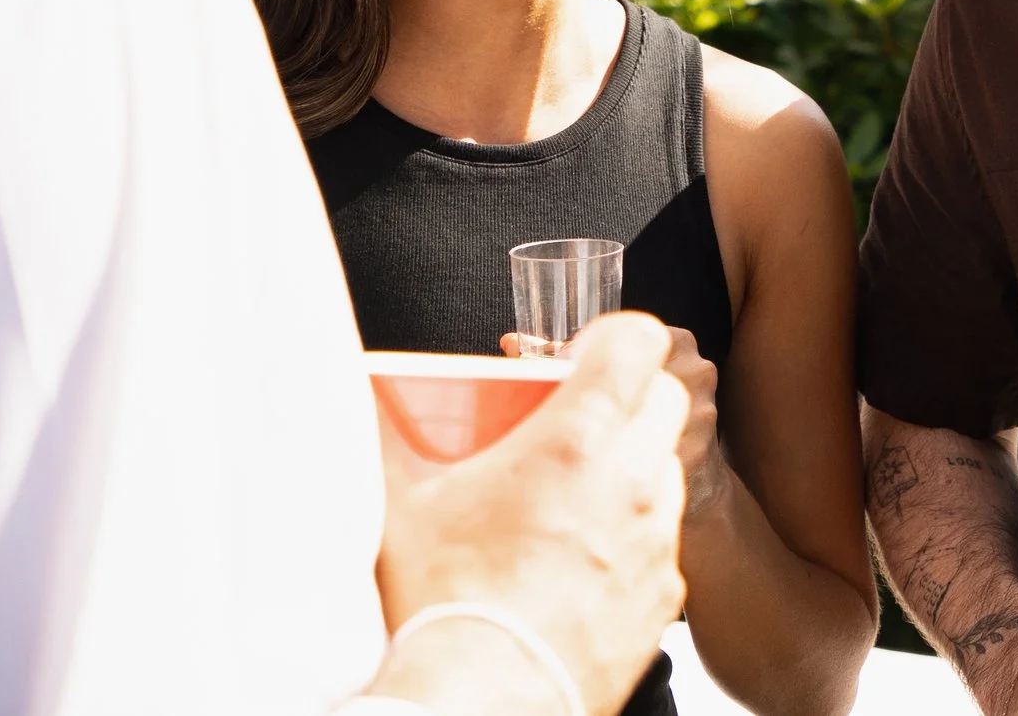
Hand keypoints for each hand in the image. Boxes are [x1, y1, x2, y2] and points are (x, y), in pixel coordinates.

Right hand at [385, 312, 691, 715]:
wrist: (479, 700)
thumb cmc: (442, 604)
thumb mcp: (399, 502)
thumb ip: (381, 430)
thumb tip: (352, 386)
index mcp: (579, 438)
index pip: (639, 340)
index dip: (612, 338)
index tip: (582, 357)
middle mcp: (634, 479)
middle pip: (664, 398)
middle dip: (626, 398)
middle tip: (574, 423)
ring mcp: (655, 538)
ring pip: (665, 471)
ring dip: (630, 469)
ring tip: (571, 498)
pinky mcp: (664, 594)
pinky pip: (659, 542)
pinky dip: (630, 539)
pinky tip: (579, 562)